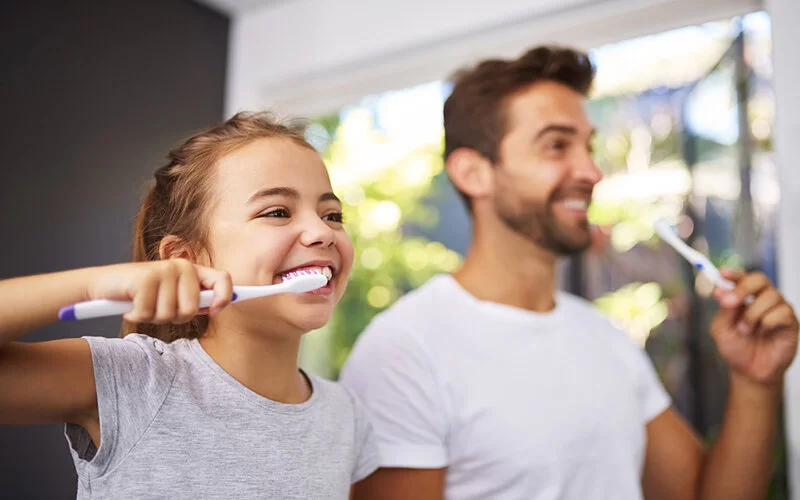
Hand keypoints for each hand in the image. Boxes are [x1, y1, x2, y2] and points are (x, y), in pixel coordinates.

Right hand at [88, 259, 232, 322]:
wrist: (103, 286)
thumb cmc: (140, 294)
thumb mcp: (171, 297)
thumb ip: (194, 300)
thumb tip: (218, 306)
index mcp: (192, 271)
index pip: (222, 279)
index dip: (225, 297)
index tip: (216, 310)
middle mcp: (181, 266)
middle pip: (192, 308)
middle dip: (174, 317)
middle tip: (157, 308)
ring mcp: (164, 270)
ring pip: (170, 314)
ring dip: (153, 317)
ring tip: (142, 304)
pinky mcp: (146, 278)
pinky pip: (149, 313)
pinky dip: (137, 315)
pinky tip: (130, 305)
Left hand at [711, 268, 798, 384]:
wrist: (750, 371)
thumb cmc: (736, 348)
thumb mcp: (722, 329)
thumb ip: (724, 310)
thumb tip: (721, 291)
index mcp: (744, 298)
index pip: (742, 278)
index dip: (734, 273)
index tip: (722, 273)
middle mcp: (762, 299)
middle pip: (759, 279)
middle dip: (743, 288)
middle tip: (731, 303)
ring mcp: (778, 309)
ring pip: (770, 296)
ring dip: (753, 314)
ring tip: (746, 330)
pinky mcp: (791, 322)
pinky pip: (782, 312)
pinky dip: (768, 322)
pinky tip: (764, 333)